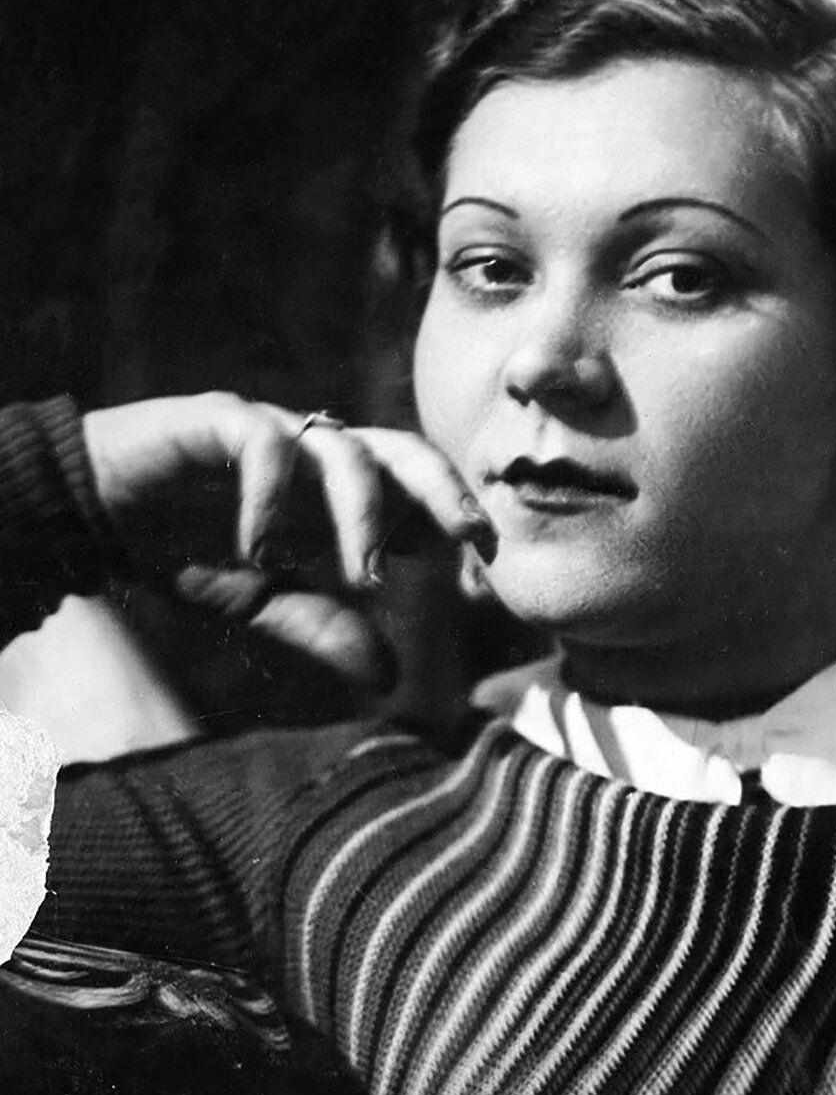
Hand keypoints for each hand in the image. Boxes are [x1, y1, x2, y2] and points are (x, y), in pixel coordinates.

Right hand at [82, 393, 495, 687]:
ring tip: (366, 580)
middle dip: (445, 491)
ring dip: (362, 517)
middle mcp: (316, 455)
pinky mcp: (216, 418)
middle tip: (475, 538)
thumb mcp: (258, 602)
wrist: (95, 510)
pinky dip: (268, 499)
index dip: (454, 528)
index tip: (483, 580)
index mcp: (336, 494)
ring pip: (343, 449)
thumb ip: (319, 626)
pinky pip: (261, 442)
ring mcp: (272, 432)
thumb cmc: (184, 547)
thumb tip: (389, 676)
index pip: (415, 497)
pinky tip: (258, 553)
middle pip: (402, 452)